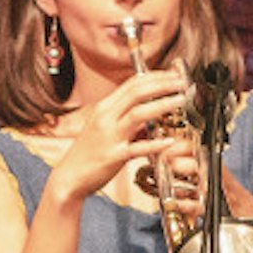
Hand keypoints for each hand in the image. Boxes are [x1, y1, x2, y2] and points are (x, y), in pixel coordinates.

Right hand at [40, 65, 187, 213]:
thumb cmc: (89, 153)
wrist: (69, 177)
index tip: (174, 75)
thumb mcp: (105, 128)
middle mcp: (105, 118)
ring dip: (163, 104)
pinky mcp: (114, 156)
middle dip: (163, 84)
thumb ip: (127, 118)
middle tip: (183, 82)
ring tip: (181, 100)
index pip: (132, 83)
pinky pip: (138, 148)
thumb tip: (153, 111)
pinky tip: (169, 141)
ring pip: (139, 113)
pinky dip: (155, 144)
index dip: (156, 76)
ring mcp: (109, 136)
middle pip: (137, 92)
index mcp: (104, 108)